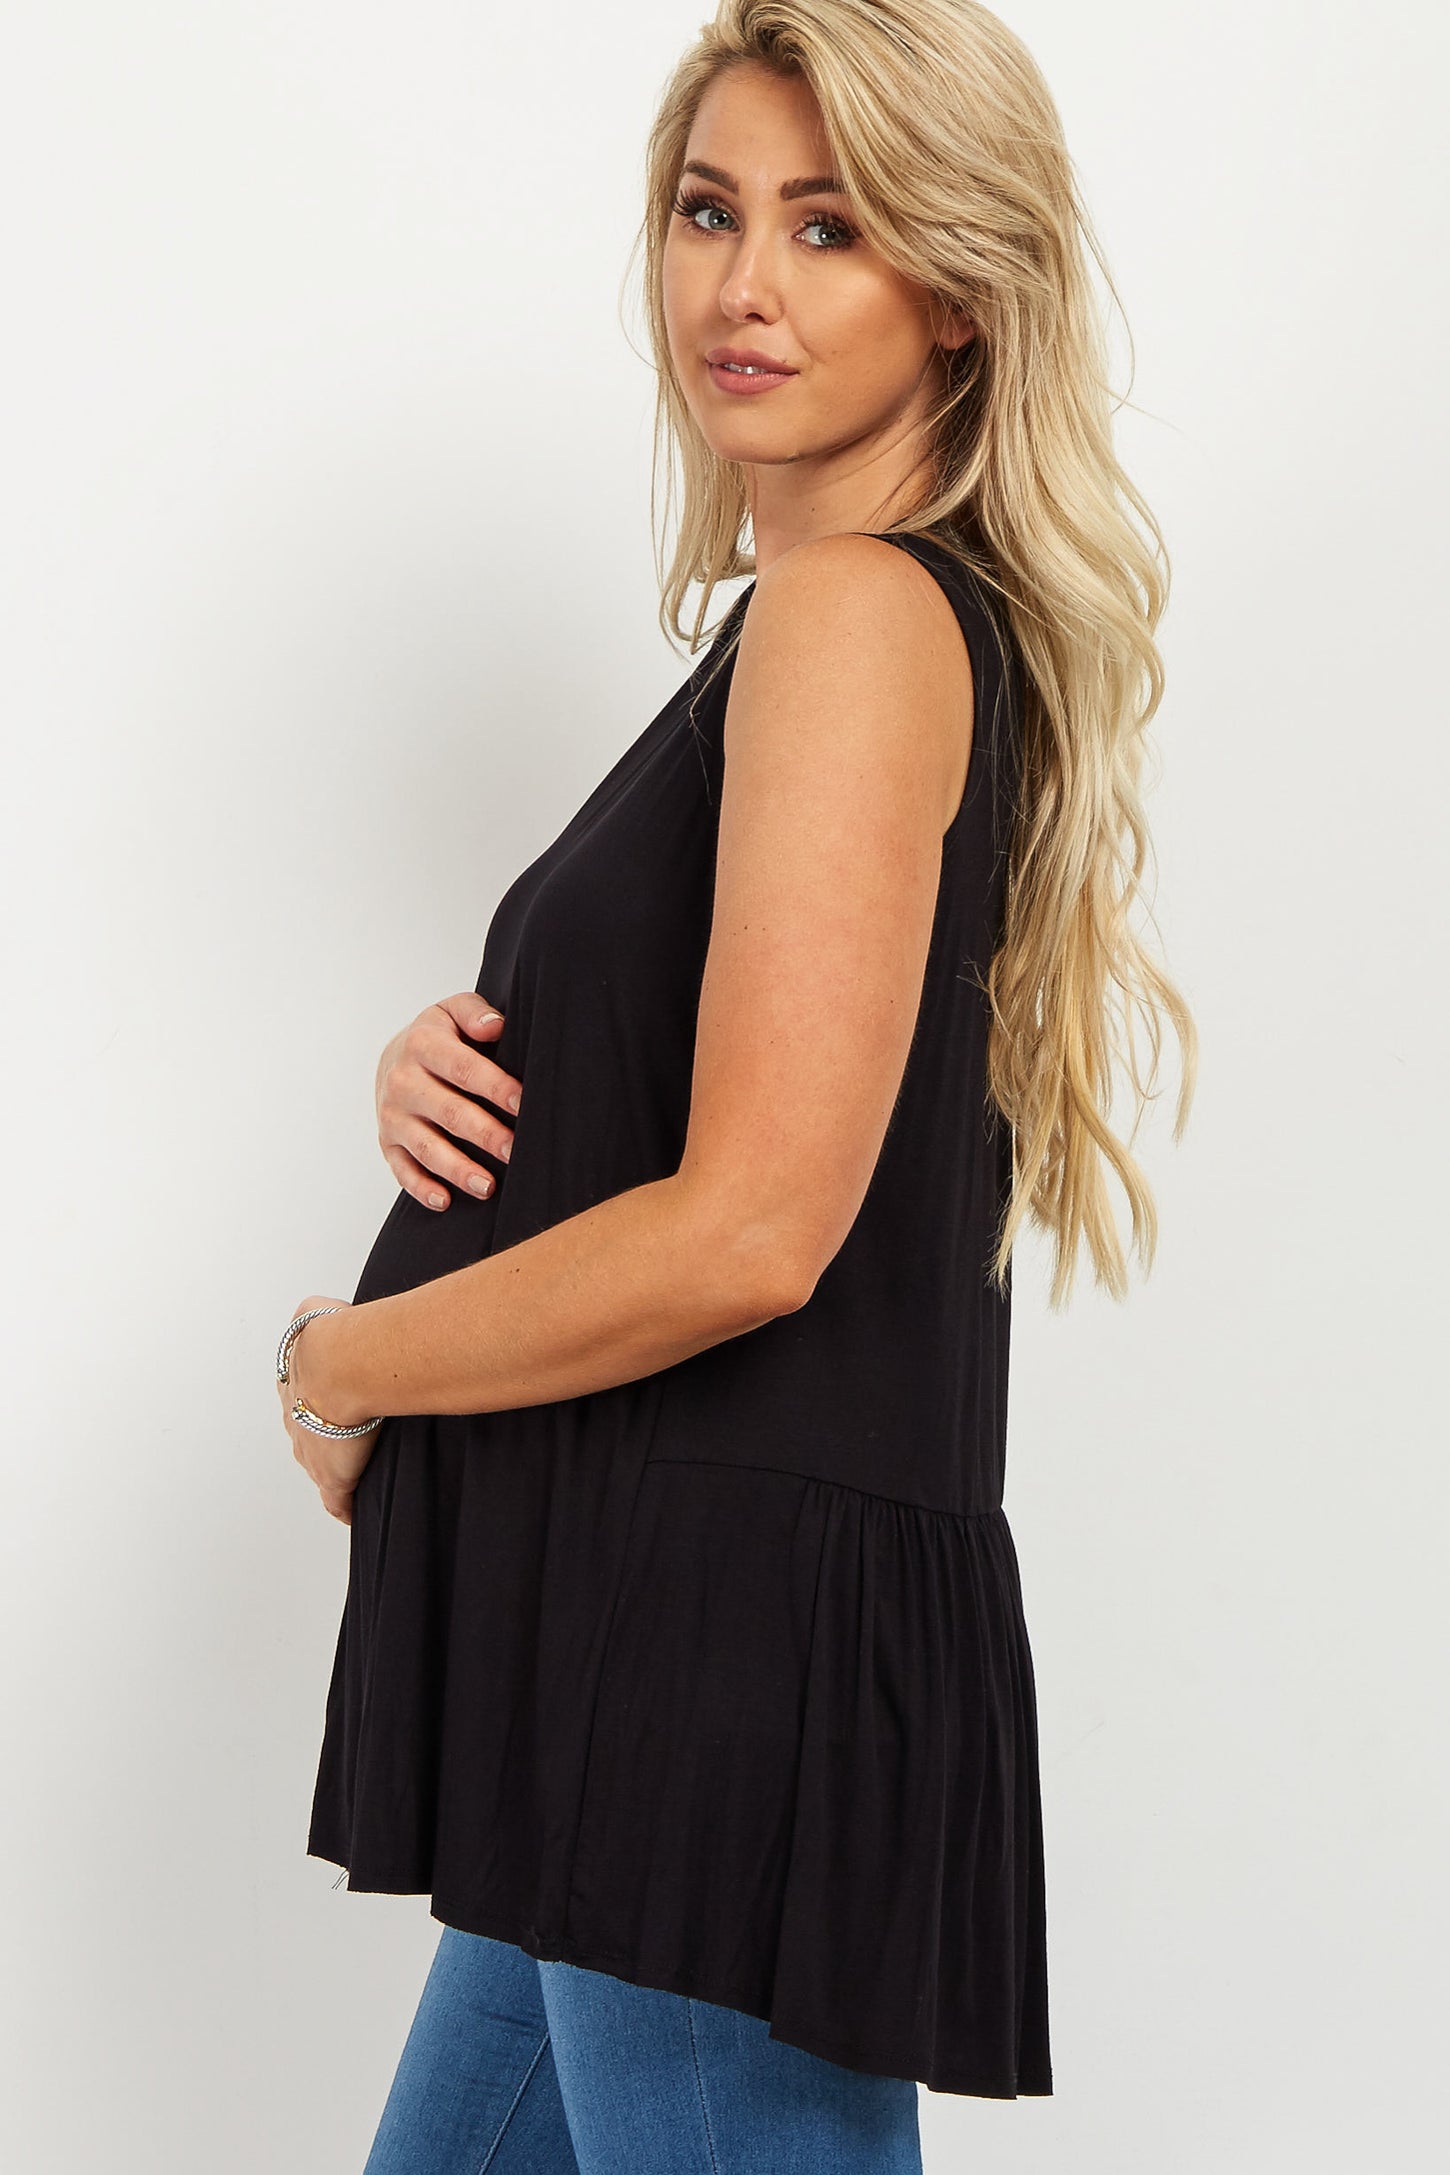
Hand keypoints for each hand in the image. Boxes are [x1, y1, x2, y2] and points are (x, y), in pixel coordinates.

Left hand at [278, 1295, 381, 1525]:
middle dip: (321, 1438)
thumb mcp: (316, 1312)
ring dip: (334, 1468)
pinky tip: (351, 1510)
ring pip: (318, 1467)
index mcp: (293, 1387)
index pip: (298, 1401)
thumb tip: (320, 1309)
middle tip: (346, 1439)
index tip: (329, 1406)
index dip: (315, 1404)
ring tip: (353, 1473)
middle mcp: (296, 1422)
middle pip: (304, 1436)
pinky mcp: (332, 1477)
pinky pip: (335, 1501)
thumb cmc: (336, 1339)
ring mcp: (312, 1452)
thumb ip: (315, 1312)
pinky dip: (343, 1506)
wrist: (342, 1365)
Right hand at [376, 994, 522, 1211]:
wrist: (392, 1057)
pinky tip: (445, 1201)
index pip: (464, 1068)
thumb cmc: (439, 1037)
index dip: (495, 1086)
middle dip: (485, 1134)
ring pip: (426, 1147)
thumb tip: (494, 1026)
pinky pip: (402, 1170)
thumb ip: (473, 1012)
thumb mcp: (452, 1011)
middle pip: (448, 1112)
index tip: (523, 1103)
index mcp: (422, 1044)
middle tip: (516, 1151)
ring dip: (457, 1169)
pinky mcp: (387, 1143)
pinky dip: (421, 1188)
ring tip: (488, 1187)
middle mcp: (402, 1082)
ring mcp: (393, 1116)